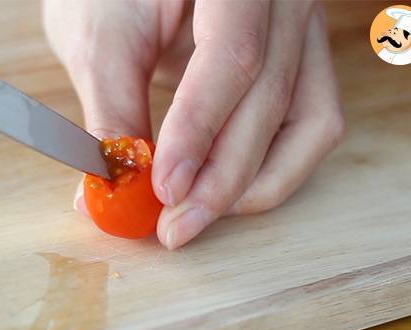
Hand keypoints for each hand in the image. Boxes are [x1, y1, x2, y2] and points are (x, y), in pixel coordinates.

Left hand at [45, 0, 344, 248]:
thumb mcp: (100, 40)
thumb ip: (112, 112)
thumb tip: (114, 191)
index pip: (232, 58)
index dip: (199, 132)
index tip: (164, 189)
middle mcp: (284, 2)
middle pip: (271, 99)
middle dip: (220, 179)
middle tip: (173, 226)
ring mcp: (300, 34)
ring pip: (310, 126)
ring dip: (254, 183)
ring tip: (197, 213)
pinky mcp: (300, 66)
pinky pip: (310, 128)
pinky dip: (272, 169)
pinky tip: (224, 190)